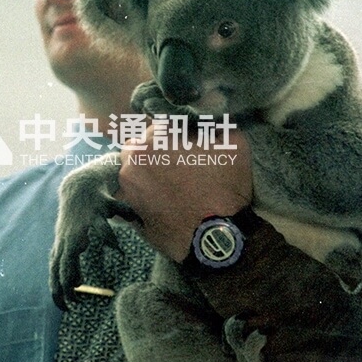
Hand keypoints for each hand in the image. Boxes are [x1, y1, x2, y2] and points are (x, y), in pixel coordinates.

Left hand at [114, 124, 251, 261]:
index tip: (189, 145)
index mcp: (154, 138)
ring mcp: (127, 189)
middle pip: (142, 147)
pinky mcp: (130, 213)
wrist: (217, 239)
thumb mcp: (234, 144)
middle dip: (157, 151)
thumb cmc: (224, 189)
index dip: (177, 134)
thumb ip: (216, 124)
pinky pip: (135, 195)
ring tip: (173, 185)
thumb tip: (206, 121)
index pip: (161, 125)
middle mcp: (131, 161)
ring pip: (135, 171)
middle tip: (180, 165)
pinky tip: (166, 200)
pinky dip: (146, 194)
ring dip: (149, 172)